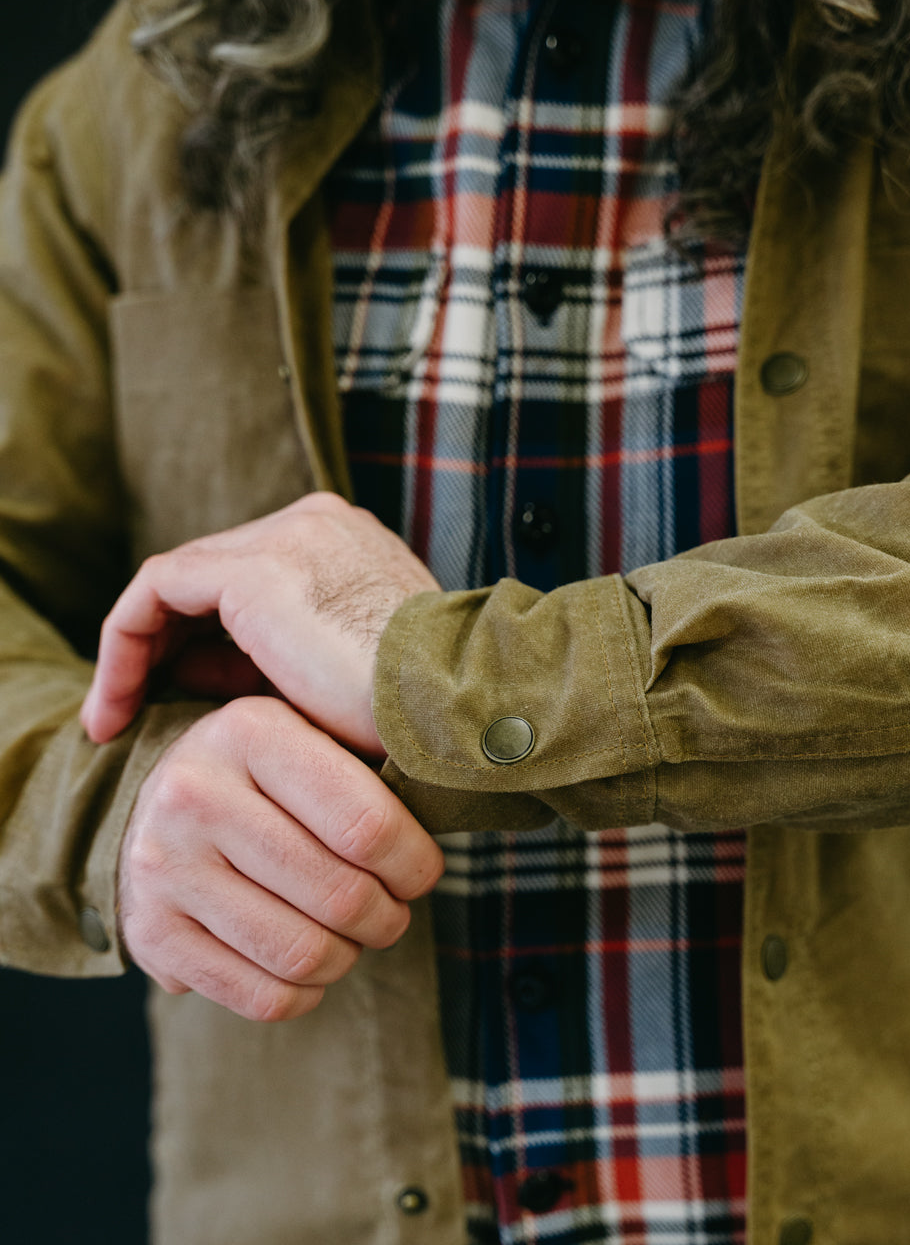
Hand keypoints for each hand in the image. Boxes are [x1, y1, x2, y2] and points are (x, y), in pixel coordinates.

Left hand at [80, 493, 439, 754]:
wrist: (463, 711)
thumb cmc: (426, 720)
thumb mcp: (351, 686)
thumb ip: (288, 669)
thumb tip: (212, 679)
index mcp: (350, 546)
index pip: (253, 582)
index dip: (210, 647)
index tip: (192, 707)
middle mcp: (315, 524)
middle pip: (209, 578)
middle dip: (167, 647)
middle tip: (135, 713)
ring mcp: (284, 538)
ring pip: (175, 583)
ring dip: (135, 652)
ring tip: (112, 720)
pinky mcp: (253, 571)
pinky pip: (155, 595)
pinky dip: (125, 650)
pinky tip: (114, 710)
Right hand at [118, 696, 443, 1020]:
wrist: (155, 811)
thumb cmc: (269, 778)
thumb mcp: (311, 738)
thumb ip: (374, 763)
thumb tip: (465, 796)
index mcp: (248, 731)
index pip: (368, 826)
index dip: (416, 865)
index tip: (422, 873)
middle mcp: (193, 794)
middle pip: (342, 897)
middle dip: (388, 918)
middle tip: (390, 912)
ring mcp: (162, 868)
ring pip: (304, 954)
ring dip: (348, 957)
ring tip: (350, 936)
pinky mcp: (149, 934)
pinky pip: (263, 997)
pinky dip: (305, 994)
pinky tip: (309, 966)